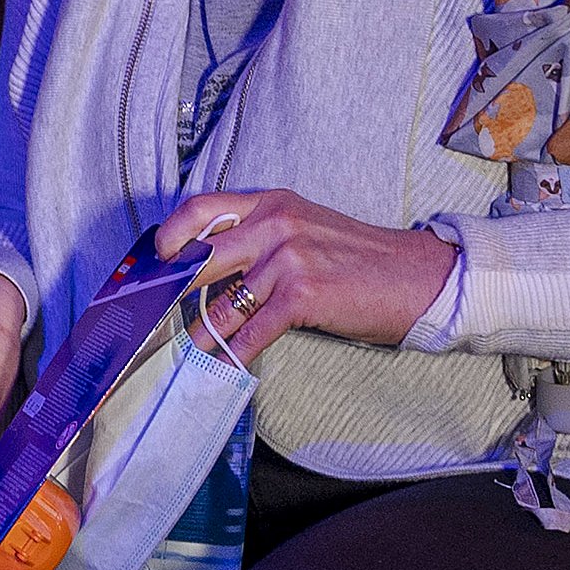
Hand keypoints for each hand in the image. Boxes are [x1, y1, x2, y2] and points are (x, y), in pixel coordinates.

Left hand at [157, 188, 457, 363]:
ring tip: (184, 349)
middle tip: (149, 314)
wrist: (420, 277)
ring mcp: (288, 259)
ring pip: (222, 304)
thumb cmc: (360, 260)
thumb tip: (207, 267)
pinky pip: (251, 331)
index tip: (153, 263)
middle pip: (199, 257)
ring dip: (199, 333)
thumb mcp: (305, 230)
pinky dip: (233, 354)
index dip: (168, 237)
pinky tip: (223, 366)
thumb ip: (258, 239)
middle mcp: (275, 224)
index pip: (200, 209)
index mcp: (272, 203)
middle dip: (170, 291)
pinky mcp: (302, 294)